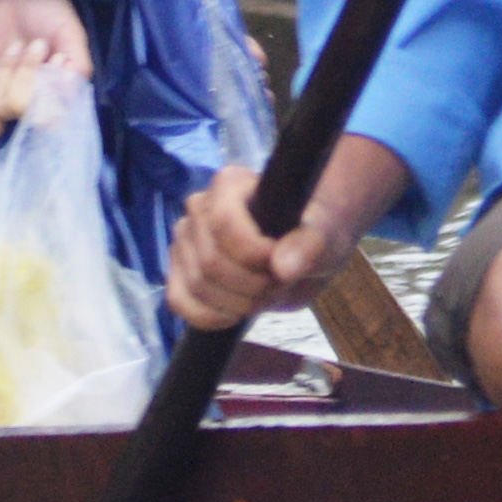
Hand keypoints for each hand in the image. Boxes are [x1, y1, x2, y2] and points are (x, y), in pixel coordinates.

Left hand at [0, 0, 92, 137]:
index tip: (56, 58)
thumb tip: (68, 91)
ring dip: (6, 73)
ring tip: (15, 49)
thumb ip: (78, 64)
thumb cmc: (51, 15)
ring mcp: (5, 98)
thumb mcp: (71, 34)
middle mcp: (31, 103)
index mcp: (57, 96)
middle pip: (20, 109)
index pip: (49, 120)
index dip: (47, 94)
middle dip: (26, 73)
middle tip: (35, 44)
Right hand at [162, 135, 411, 332]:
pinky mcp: (178, 271)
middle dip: (252, 286)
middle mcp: (198, 206)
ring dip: (238, 304)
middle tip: (280, 285)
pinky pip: (179, 302)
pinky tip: (236, 314)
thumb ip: (308, 246)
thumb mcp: (323, 236)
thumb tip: (283, 266)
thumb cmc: (310, 234)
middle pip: (211, 261)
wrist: (297, 254)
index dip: (253, 255)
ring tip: (265, 294)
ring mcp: (184, 240)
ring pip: (197, 285)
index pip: (223, 223)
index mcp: (229, 184)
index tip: (282, 265)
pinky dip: (209, 317)